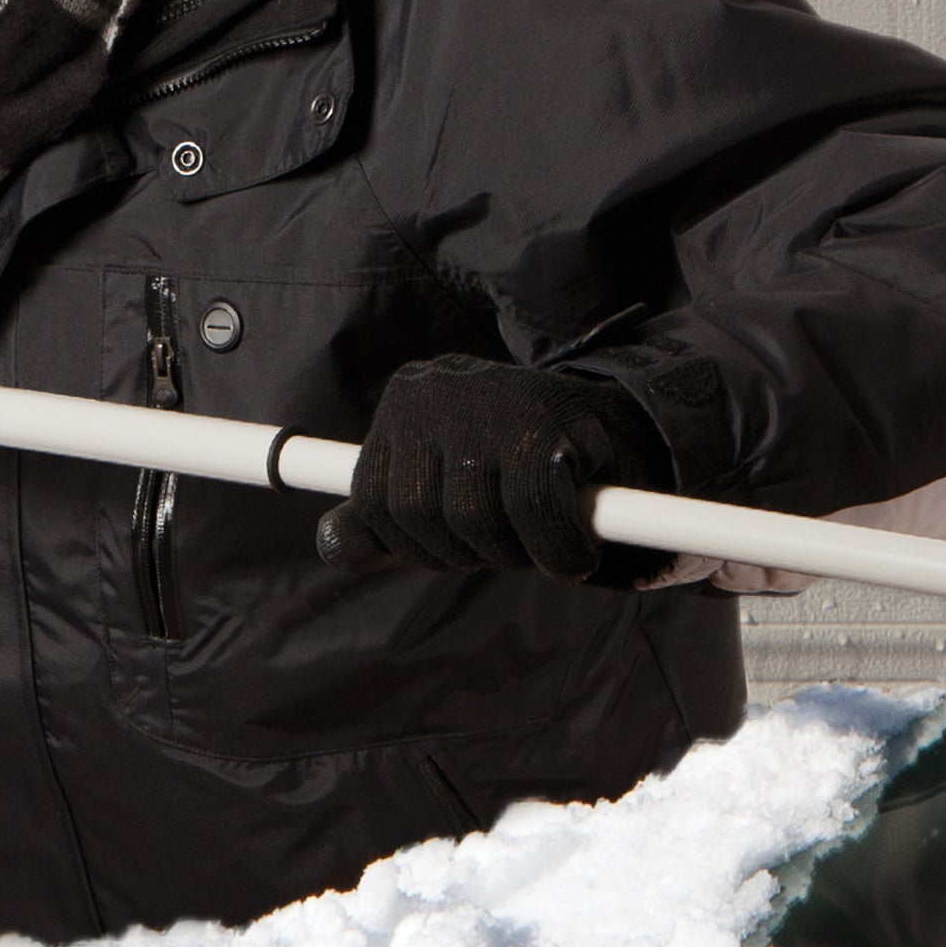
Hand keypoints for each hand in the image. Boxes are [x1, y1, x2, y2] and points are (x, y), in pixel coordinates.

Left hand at [315, 356, 672, 582]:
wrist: (614, 429)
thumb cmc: (513, 467)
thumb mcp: (438, 488)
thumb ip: (382, 521)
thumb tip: (331, 544)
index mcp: (404, 399)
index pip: (372, 499)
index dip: (412, 543)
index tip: (454, 548)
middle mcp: (436, 390)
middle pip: (416, 512)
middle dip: (462, 552)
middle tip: (505, 548)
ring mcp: (487, 402)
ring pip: (470, 518)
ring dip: (512, 555)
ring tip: (540, 546)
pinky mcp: (542, 424)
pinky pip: (533, 514)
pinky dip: (558, 551)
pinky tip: (575, 556)